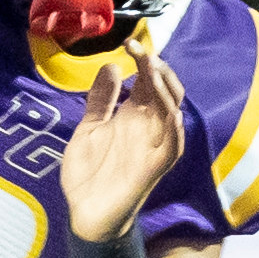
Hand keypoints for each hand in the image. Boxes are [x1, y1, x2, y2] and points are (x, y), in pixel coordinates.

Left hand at [59, 37, 184, 242]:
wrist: (85, 214)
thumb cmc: (90, 173)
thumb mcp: (90, 128)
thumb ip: (100, 99)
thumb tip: (112, 66)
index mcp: (134, 117)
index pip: (149, 81)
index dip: (144, 60)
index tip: (130, 43)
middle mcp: (148, 128)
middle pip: (166, 91)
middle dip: (157, 68)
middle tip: (139, 50)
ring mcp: (153, 147)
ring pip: (171, 112)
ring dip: (164, 89)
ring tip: (151, 68)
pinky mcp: (153, 168)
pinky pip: (172, 146)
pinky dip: (173, 128)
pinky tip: (168, 111)